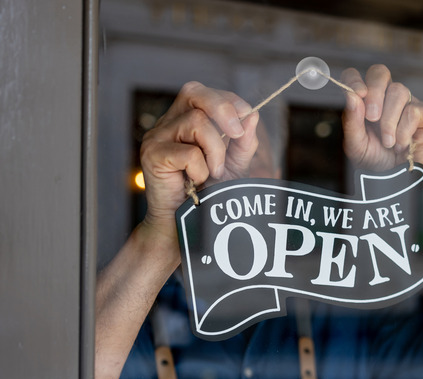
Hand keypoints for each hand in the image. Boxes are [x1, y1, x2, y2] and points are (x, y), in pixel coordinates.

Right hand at [139, 81, 262, 239]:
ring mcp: (157, 137)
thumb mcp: (233, 164)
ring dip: (215, 150)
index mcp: (184, 118)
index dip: (228, 100)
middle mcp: (168, 123)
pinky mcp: (152, 155)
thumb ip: (243, 142)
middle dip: (223, 109)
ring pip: (196, 122)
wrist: (185, 225)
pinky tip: (195, 182)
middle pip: (194, 93)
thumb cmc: (207, 193)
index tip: (247, 116)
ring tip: (214, 173)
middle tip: (237, 134)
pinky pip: (188, 152)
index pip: (203, 93)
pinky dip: (200, 169)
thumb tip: (253, 115)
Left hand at [340, 65, 422, 172]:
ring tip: (388, 143)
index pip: (356, 76)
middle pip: (380, 73)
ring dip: (389, 121)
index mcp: (365, 101)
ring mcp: (407, 103)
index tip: (357, 95)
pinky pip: (414, 110)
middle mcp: (386, 97)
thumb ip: (352, 122)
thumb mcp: (356, 145)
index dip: (354, 80)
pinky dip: (404, 130)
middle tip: (372, 119)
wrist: (399, 183)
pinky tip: (402, 145)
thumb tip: (352, 96)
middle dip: (374, 94)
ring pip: (398, 91)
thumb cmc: (377, 162)